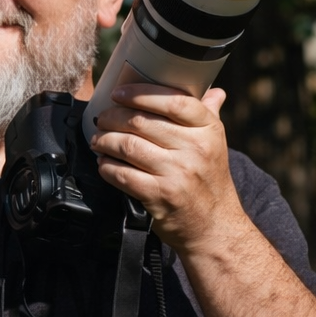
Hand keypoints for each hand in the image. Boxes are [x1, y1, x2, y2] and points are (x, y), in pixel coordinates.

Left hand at [88, 84, 247, 254]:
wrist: (215, 227)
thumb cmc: (210, 180)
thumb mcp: (217, 145)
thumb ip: (210, 115)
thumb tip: (214, 89)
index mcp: (209, 130)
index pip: (174, 100)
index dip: (140, 93)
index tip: (118, 93)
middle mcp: (196, 149)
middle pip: (141, 121)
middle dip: (112, 117)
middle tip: (102, 119)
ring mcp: (177, 173)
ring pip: (127, 145)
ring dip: (104, 140)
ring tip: (98, 139)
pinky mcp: (160, 195)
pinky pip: (122, 173)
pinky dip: (107, 166)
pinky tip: (104, 163)